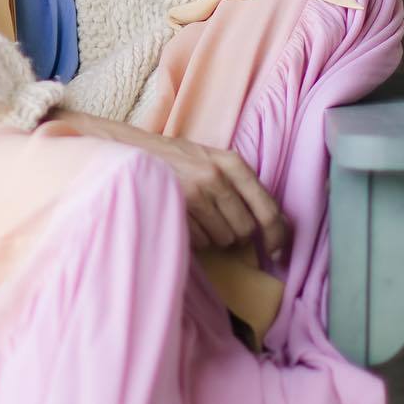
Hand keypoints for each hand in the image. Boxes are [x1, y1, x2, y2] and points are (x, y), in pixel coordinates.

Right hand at [35, 109, 288, 257]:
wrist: (126, 150)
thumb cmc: (170, 160)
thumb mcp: (210, 161)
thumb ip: (237, 186)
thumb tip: (268, 228)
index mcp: (232, 163)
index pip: (268, 208)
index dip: (277, 237)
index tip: (276, 253)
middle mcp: (217, 177)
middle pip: (245, 230)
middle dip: (234, 235)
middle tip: (215, 224)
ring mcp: (196, 193)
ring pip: (222, 239)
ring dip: (211, 237)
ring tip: (193, 217)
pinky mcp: (177, 208)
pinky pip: (199, 241)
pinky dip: (193, 238)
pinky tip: (180, 219)